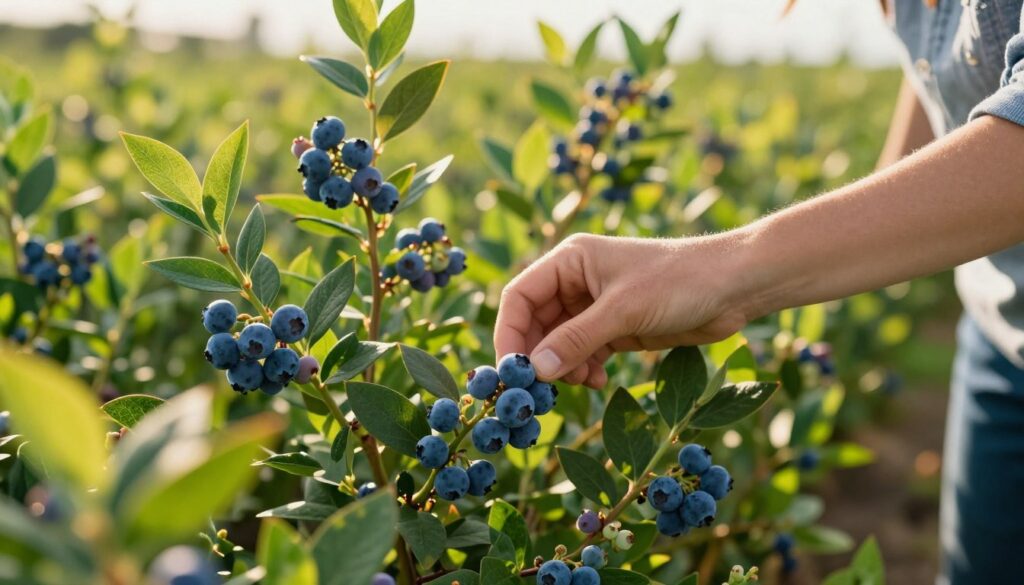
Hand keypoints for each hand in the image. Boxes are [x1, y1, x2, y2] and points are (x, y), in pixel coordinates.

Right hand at [494, 233, 750, 387]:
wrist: (735, 286)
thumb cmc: (678, 281)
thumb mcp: (622, 310)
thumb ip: (575, 340)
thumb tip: (535, 371)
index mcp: (570, 261)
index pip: (520, 296)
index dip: (509, 332)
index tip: (511, 370)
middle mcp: (577, 281)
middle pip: (536, 323)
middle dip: (537, 356)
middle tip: (541, 389)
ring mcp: (597, 306)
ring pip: (559, 342)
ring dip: (562, 366)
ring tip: (580, 381)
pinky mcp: (618, 328)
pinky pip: (584, 353)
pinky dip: (583, 369)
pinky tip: (596, 380)